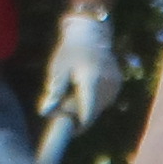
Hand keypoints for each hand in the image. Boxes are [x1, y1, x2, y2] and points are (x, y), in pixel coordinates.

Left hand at [42, 6, 120, 125]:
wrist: (91, 33)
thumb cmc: (70, 50)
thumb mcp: (58, 68)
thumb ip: (54, 91)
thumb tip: (45, 112)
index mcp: (91, 81)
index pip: (87, 114)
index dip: (77, 126)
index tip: (67, 130)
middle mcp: (107, 86)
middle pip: (92, 113)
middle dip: (78, 116)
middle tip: (64, 108)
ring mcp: (115, 86)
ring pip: (99, 108)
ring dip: (86, 108)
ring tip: (73, 93)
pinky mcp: (118, 86)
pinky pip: (104, 101)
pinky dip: (94, 100)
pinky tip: (84, 88)